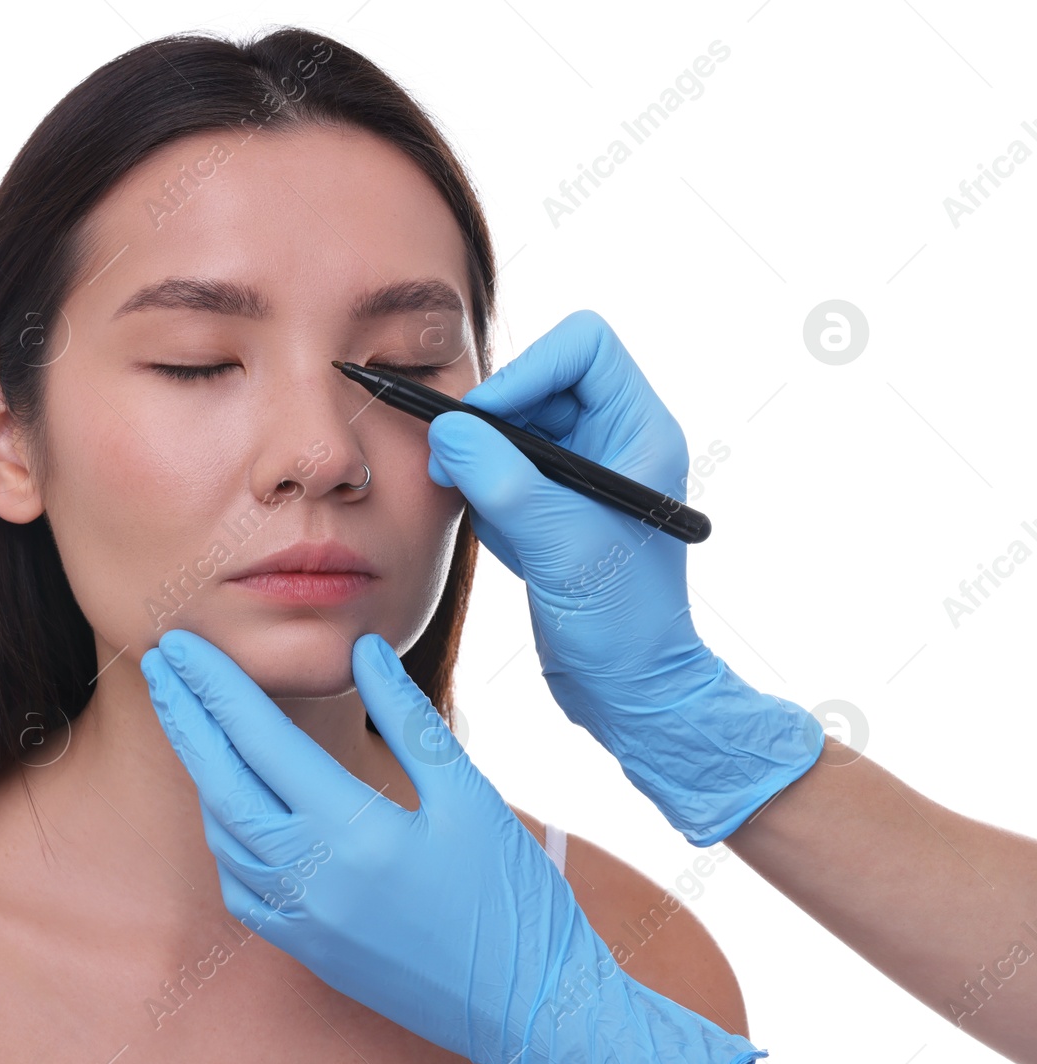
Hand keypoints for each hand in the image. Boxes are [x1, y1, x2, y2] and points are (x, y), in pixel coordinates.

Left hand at [139, 627, 765, 1063]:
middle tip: (158, 663)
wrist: (529, 1006)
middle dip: (185, 716)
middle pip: (220, 781)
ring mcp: (300, 920)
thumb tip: (364, 650)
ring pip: (224, 832)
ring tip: (195, 719)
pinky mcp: (304, 949)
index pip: (259, 739)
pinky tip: (231, 803)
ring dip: (202, 770)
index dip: (214, 684)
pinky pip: (239, 882)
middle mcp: (310, 878)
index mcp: (352, 831)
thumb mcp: (469, 796)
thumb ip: (409, 719)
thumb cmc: (511, 898)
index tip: (182, 643)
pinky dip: (225, 832)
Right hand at [427, 309, 824, 844]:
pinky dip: (479, 488)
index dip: (527, 369)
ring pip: (511, 424)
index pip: (583, 346)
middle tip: (452, 458)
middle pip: (537, 380)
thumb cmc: (623, 624)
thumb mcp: (560, 544)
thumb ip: (502, 479)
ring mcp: (580, 474)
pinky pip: (498, 467)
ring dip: (477, 454)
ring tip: (468, 497)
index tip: (483, 419)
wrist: (627, 692)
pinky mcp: (549, 507)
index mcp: (641, 432)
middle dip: (490, 416)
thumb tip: (448, 431)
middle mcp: (614, 442)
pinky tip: (491, 533)